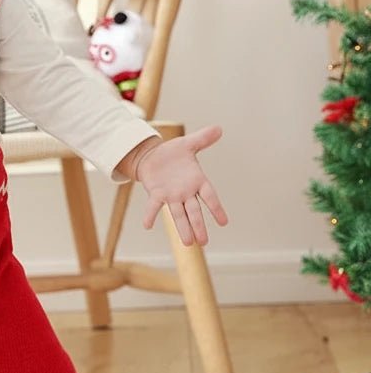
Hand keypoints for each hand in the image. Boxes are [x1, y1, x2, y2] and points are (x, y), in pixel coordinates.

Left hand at [136, 125, 227, 245]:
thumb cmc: (173, 153)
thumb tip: (219, 128)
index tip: (224, 222)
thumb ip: (203, 139)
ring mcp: (171, 195)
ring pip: (178, 214)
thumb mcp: (188, 144)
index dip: (216, 208)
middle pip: (194, 211)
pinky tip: (147, 225)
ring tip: (188, 243)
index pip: (210, 196)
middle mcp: (185, 192)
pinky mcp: (156, 193)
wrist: (152, 156)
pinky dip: (150, 215)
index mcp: (197, 180)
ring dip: (182, 228)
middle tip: (204, 242)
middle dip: (199, 225)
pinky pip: (154, 206)